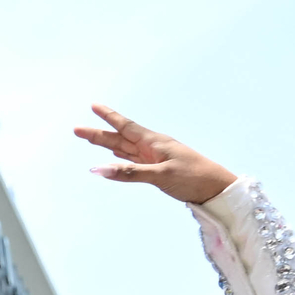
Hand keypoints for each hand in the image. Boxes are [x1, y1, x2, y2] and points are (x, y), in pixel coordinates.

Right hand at [76, 105, 237, 204]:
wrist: (217, 189)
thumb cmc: (193, 178)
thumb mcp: (160, 175)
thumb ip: (129, 173)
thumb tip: (98, 169)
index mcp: (154, 142)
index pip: (125, 127)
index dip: (109, 117)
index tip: (94, 105)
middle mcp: (152, 147)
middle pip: (120, 138)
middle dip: (99, 133)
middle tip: (78, 129)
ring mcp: (155, 159)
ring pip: (124, 149)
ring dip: (107, 144)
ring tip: (91, 137)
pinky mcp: (158, 170)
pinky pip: (133, 161)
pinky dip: (120, 158)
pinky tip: (115, 156)